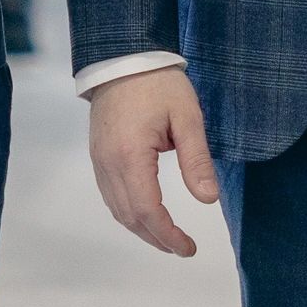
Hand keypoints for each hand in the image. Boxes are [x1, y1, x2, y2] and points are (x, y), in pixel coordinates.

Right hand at [87, 66, 217, 256]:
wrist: (123, 57)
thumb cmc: (159, 83)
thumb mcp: (187, 117)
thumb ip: (196, 159)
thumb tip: (208, 199)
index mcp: (130, 157)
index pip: (148, 211)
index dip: (168, 235)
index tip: (190, 248)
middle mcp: (108, 164)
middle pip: (130, 216)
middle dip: (156, 238)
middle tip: (183, 248)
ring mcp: (99, 161)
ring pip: (117, 209)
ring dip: (141, 228)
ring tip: (168, 238)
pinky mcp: (98, 155)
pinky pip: (111, 195)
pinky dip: (129, 212)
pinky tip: (147, 214)